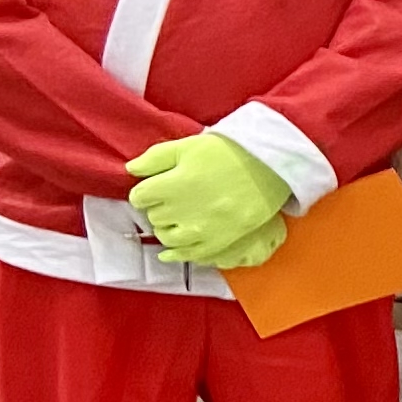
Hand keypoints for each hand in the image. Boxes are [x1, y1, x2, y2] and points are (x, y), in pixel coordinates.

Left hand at [122, 133, 292, 265]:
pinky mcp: (217, 242)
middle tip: (176, 197)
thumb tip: (130, 170)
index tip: (160, 185)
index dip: (147, 190)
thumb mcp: (189, 146)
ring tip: (182, 217)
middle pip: (152, 216)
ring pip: (166, 237)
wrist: (271, 167)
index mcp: (170, 185)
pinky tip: (177, 246)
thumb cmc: (228, 152)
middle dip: (159, 207)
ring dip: (169, 227)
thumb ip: (154, 158)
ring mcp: (199, 230)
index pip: (139, 197)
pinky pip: (187, 255)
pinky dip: (178, 252)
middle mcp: (180, 211)